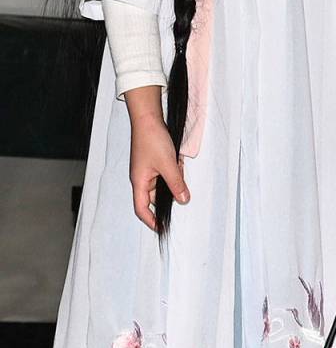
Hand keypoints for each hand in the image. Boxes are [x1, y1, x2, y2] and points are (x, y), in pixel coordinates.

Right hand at [127, 105, 189, 230]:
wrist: (148, 119)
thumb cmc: (152, 140)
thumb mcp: (168, 164)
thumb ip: (176, 183)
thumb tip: (183, 200)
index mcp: (139, 182)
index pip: (142, 209)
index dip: (151, 220)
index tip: (162, 228)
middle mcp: (142, 178)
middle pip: (155, 196)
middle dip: (170, 193)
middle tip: (181, 189)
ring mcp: (148, 170)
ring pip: (163, 183)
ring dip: (174, 178)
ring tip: (177, 164)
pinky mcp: (154, 162)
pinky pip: (166, 172)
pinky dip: (174, 169)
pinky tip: (178, 159)